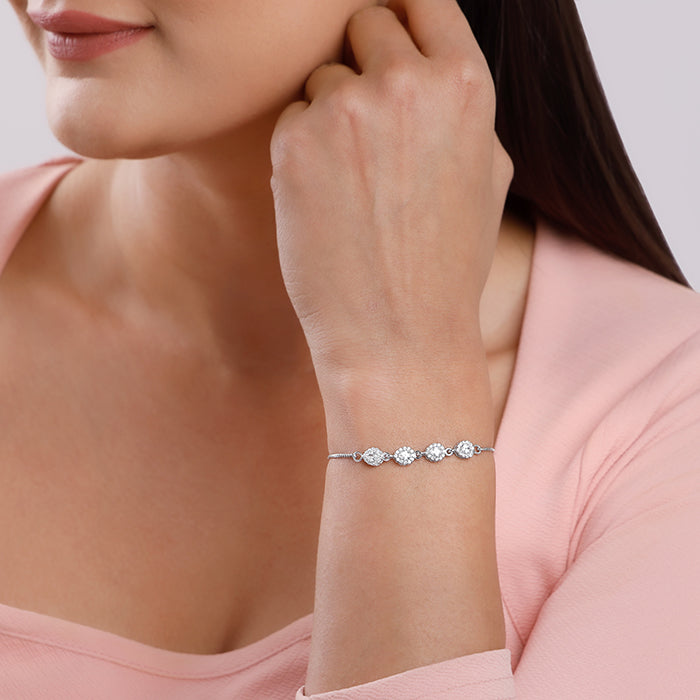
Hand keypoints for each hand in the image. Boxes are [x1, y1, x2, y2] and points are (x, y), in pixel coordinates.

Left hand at [270, 0, 512, 385]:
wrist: (399, 335)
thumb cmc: (446, 263)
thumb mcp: (488, 176)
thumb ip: (460, 105)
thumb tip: (430, 58)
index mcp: (466, 84)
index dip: (403, 16)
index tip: (389, 40)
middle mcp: (406, 82)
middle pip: (364, 22)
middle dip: (364, 64)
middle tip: (370, 130)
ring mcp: (346, 109)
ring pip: (322, 76)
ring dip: (331, 115)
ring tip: (355, 186)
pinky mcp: (295, 142)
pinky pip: (290, 118)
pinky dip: (302, 150)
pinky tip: (327, 202)